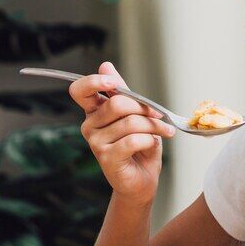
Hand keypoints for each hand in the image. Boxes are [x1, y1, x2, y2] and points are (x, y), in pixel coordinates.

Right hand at [70, 62, 173, 204]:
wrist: (142, 179)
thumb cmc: (139, 146)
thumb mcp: (135, 115)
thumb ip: (122, 93)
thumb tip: (105, 65)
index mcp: (94, 112)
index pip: (79, 90)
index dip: (94, 82)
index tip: (114, 84)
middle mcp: (89, 126)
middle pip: (116, 104)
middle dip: (144, 109)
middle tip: (160, 116)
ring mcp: (95, 143)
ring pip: (130, 123)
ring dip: (154, 127)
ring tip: (164, 132)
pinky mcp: (106, 158)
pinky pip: (133, 140)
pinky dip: (150, 140)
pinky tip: (154, 145)